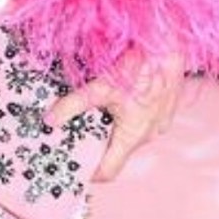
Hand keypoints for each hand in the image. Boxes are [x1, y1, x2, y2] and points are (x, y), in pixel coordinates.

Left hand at [47, 49, 183, 181]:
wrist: (168, 46)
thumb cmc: (140, 67)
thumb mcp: (101, 87)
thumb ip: (73, 105)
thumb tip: (50, 120)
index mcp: (133, 137)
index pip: (110, 170)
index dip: (91, 172)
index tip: (75, 167)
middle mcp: (149, 134)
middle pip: (118, 150)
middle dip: (98, 145)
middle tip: (77, 135)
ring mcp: (160, 121)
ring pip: (131, 132)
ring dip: (114, 127)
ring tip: (94, 114)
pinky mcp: (165, 107)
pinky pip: (144, 118)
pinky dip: (129, 114)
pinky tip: (118, 99)